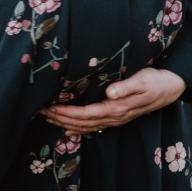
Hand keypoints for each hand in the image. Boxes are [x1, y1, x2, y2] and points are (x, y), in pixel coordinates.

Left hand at [39, 68, 185, 134]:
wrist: (169, 89)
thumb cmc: (154, 81)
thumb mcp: (141, 80)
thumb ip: (124, 87)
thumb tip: (109, 92)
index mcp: (116, 108)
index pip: (86, 113)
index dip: (67, 112)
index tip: (50, 107)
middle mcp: (113, 117)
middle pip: (81, 122)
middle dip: (60, 118)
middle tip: (40, 111)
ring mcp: (114, 119)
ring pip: (85, 126)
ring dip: (65, 122)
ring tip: (47, 116)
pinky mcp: (115, 116)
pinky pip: (93, 126)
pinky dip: (78, 129)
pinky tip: (66, 129)